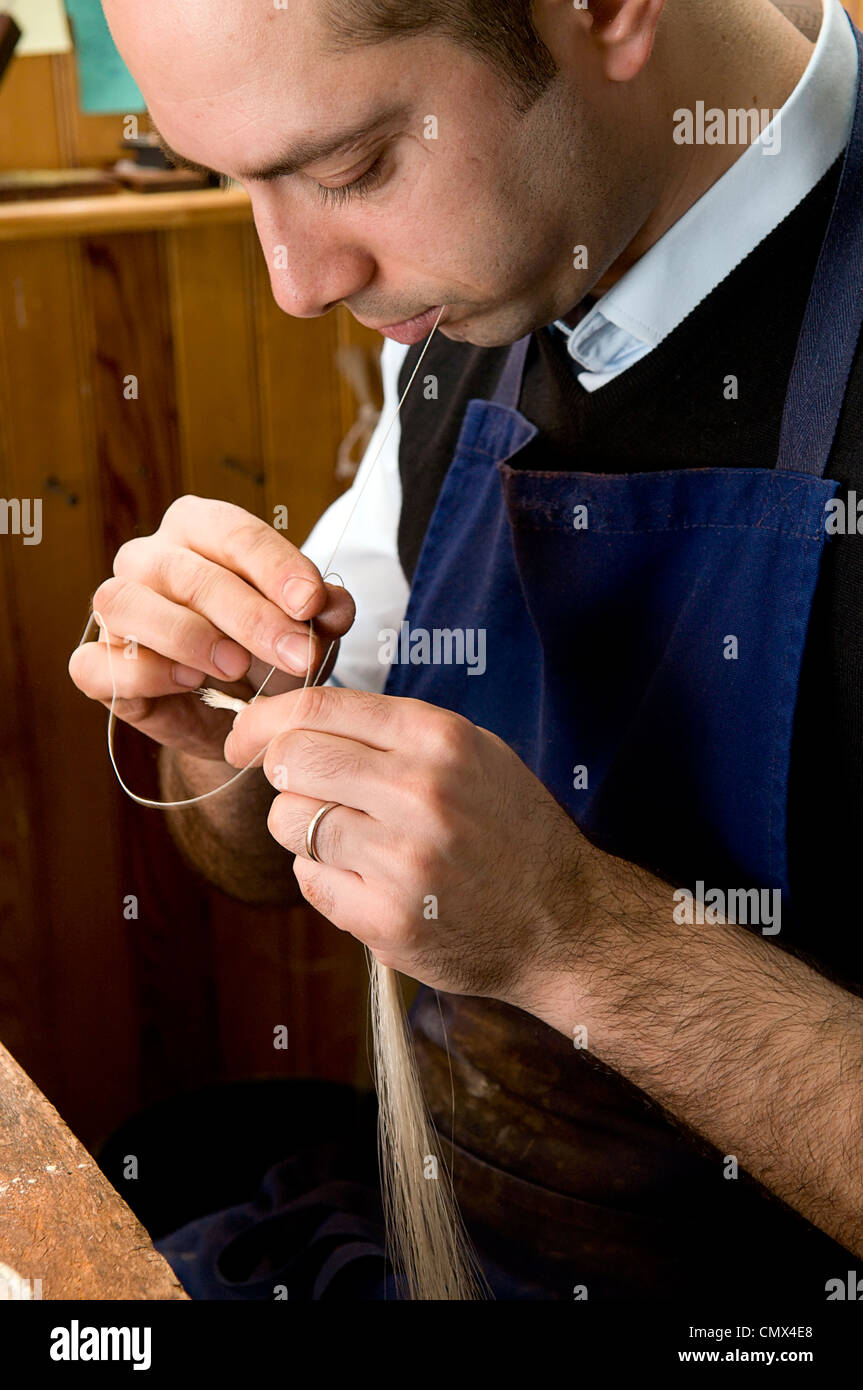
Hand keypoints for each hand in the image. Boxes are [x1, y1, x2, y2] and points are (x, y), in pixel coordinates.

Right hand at [68, 496, 354, 760]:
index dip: (275, 566)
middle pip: (189, 574)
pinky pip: (100, 662)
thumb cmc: (268, 653)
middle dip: (251, 617)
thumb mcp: (309, 631)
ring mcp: (117, 609)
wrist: (236, 714)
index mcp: (199, 529)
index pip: (232, 532)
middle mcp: (150, 559)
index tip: (312, 603)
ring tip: (236, 667)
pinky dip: (145, 672)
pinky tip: (189, 683)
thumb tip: (335, 607)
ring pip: (128, 604)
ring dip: (189, 637)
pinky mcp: (97, 664)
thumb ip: (325, 612)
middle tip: (298, 655)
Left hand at [224, 686, 586, 1004]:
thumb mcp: (472, 753)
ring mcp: (400, 859)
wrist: (565, 922)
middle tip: (303, 789)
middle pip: (291, 758)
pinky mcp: (385, 919)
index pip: (317, 705)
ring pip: (290, 821)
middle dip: (281, 772)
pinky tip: (371, 880)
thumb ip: (392, 732)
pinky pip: (309, 879)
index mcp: (438, 739)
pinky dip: (326, 877)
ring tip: (354, 840)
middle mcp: (419, 792)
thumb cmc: (511, 832)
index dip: (264, 718)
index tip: (244, 736)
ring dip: (304, 828)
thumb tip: (298, 718)